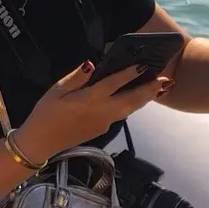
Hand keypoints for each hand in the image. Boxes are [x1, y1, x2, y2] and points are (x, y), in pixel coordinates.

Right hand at [17, 58, 172, 159]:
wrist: (41, 143)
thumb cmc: (45, 113)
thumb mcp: (56, 90)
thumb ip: (76, 77)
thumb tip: (92, 64)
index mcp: (89, 100)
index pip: (114, 83)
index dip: (129, 73)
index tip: (143, 64)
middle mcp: (101, 112)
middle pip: (131, 100)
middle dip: (149, 89)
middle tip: (167, 79)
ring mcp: (104, 123)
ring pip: (130, 109)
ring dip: (145, 98)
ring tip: (159, 88)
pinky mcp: (102, 129)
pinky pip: (122, 114)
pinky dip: (133, 105)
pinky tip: (137, 98)